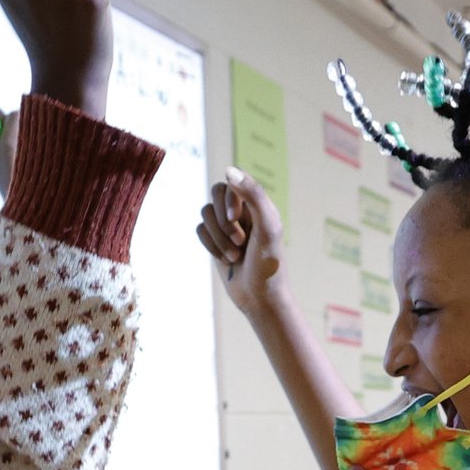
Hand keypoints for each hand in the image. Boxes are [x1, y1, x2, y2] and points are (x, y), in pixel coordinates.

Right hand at [196, 169, 288, 317]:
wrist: (260, 300)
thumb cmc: (269, 265)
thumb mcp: (267, 227)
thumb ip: (253, 195)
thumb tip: (228, 169)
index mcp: (259, 204)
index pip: (232, 184)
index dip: (229, 201)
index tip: (235, 219)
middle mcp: (243, 211)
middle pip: (215, 194)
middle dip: (222, 221)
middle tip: (240, 242)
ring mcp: (227, 226)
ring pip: (205, 213)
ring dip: (218, 238)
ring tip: (235, 256)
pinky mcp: (215, 241)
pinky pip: (200, 230)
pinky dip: (210, 245)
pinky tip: (226, 260)